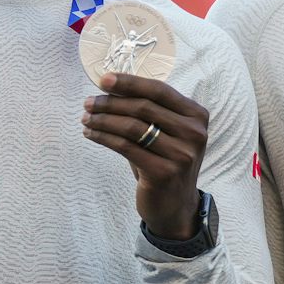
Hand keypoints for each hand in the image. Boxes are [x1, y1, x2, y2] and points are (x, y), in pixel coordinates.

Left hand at [81, 73, 208, 239]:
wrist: (175, 204)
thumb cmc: (165, 161)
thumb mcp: (166, 132)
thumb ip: (149, 111)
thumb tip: (111, 88)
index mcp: (197, 116)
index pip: (160, 90)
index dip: (130, 82)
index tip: (104, 80)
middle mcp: (194, 133)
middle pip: (144, 107)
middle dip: (111, 102)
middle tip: (88, 103)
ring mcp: (181, 154)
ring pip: (132, 126)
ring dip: (104, 120)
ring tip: (86, 118)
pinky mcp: (164, 172)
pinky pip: (126, 147)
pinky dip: (104, 138)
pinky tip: (91, 134)